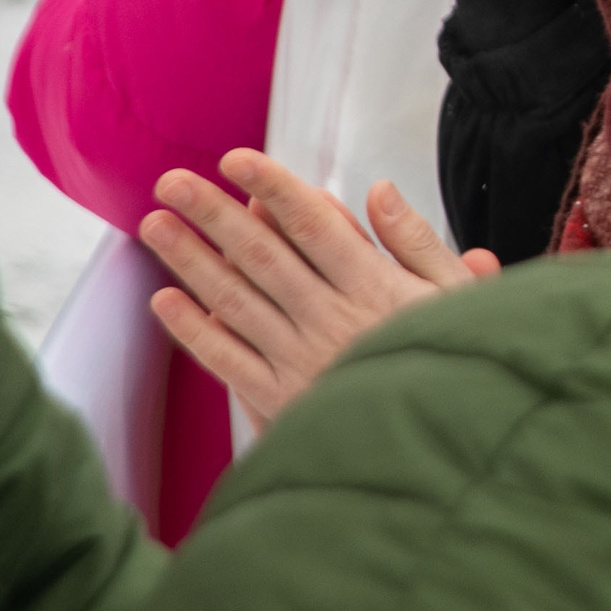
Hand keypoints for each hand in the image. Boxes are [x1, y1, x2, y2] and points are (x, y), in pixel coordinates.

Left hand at [140, 150, 499, 427]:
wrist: (437, 451)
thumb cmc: (453, 366)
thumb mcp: (455, 295)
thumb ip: (415, 241)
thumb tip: (378, 189)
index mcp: (373, 286)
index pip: (312, 224)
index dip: (272, 187)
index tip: (235, 159)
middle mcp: (330, 318)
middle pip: (261, 255)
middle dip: (213, 213)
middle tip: (170, 180)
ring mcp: (301, 360)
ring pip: (234, 301)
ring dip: (190, 261)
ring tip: (154, 225)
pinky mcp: (283, 401)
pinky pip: (229, 361)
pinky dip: (194, 332)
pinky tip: (165, 301)